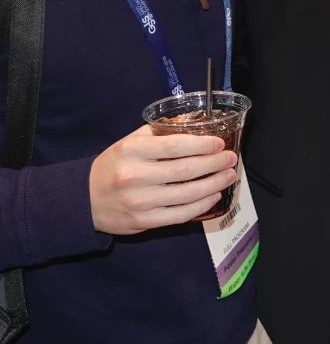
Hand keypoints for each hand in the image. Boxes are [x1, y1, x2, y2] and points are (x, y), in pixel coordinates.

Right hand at [89, 125, 237, 234]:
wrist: (84, 199)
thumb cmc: (114, 165)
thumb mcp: (130, 141)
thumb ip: (159, 132)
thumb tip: (193, 122)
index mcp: (132, 151)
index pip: (175, 146)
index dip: (202, 145)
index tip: (219, 143)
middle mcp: (135, 176)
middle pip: (185, 170)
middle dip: (214, 164)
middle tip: (231, 158)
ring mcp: (139, 202)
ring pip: (186, 194)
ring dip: (213, 184)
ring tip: (229, 175)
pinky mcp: (143, 222)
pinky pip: (179, 215)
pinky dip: (200, 205)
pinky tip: (213, 195)